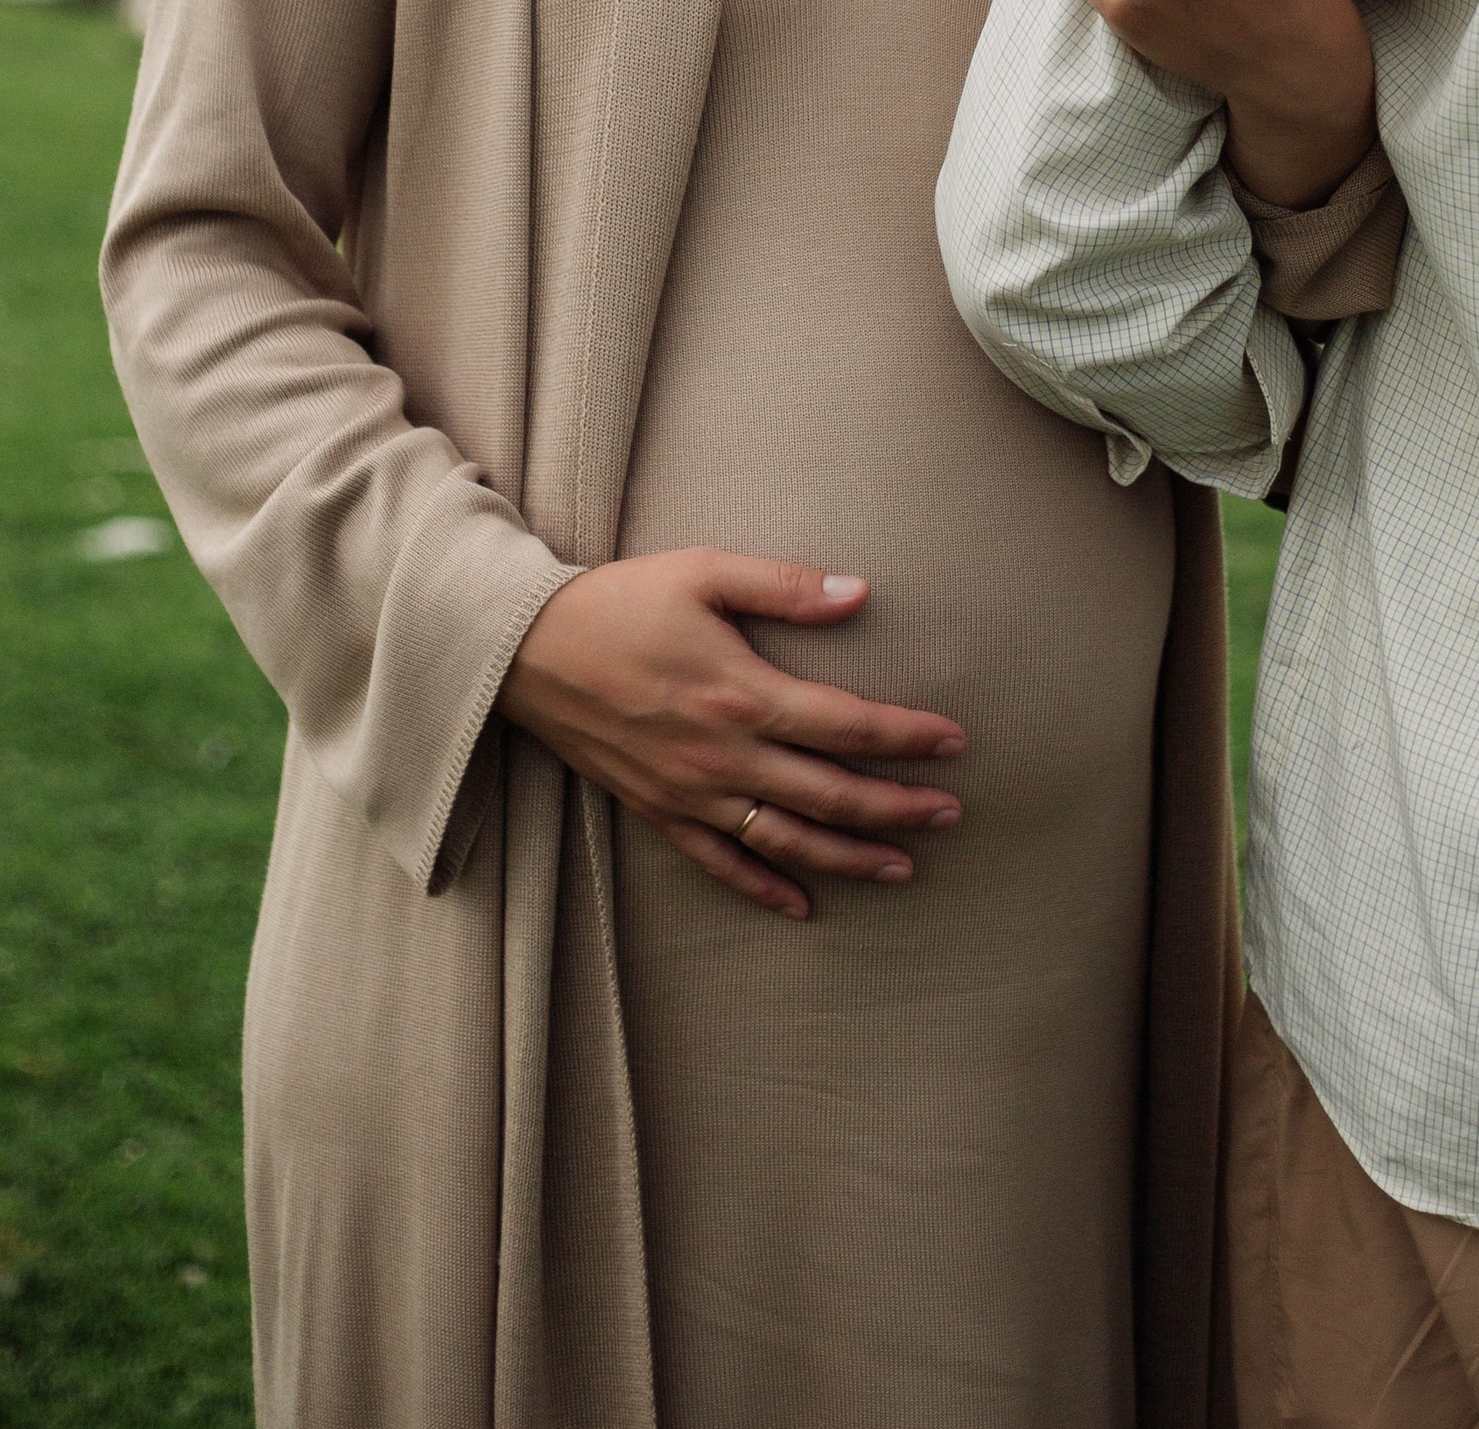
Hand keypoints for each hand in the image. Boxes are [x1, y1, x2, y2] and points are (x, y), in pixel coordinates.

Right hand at [498, 550, 965, 920]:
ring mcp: (690, 793)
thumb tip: (860, 592)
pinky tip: (804, 906)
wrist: (524, 650)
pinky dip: (765, 889)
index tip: (955, 743)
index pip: (845, 725)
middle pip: (829, 796)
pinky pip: (721, 864)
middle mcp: (723, 756)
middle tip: (952, 813)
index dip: (906, 738)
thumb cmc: (620, 601)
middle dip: (898, 809)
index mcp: (741, 694)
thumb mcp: (704, 572)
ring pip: (787, 843)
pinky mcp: (659, 812)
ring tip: (904, 868)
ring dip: (850, 859)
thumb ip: (784, 585)